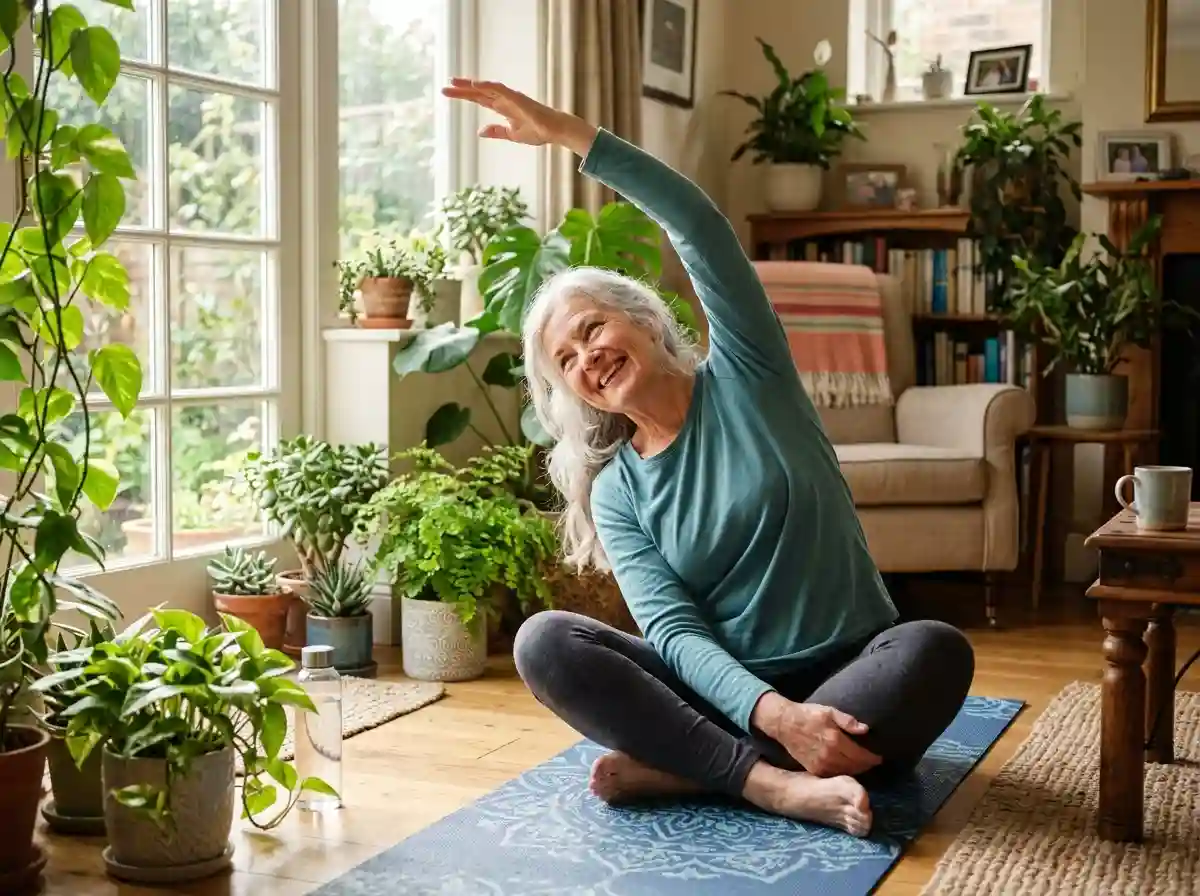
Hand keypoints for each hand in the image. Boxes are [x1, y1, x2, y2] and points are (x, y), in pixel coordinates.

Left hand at [441, 78, 596, 154]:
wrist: (555, 131)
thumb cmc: (538, 131)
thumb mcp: (512, 135)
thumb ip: (497, 131)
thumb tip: (480, 131)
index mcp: (502, 108)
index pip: (479, 99)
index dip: (464, 96)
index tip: (448, 93)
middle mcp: (504, 99)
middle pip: (479, 92)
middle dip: (462, 89)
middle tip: (444, 87)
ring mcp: (510, 97)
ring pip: (486, 88)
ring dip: (470, 85)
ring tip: (454, 82)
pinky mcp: (517, 98)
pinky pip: (500, 89)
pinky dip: (487, 85)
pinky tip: (475, 84)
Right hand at [753, 694, 880, 777]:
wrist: (785, 724)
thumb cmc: (808, 714)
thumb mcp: (829, 711)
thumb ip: (848, 721)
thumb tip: (865, 729)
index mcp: (835, 740)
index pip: (860, 755)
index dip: (872, 758)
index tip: (879, 757)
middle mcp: (829, 755)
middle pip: (855, 766)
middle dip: (866, 765)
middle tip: (873, 762)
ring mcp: (821, 764)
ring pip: (845, 773)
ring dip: (856, 771)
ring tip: (862, 765)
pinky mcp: (813, 769)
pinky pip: (834, 774)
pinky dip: (843, 773)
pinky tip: (847, 768)